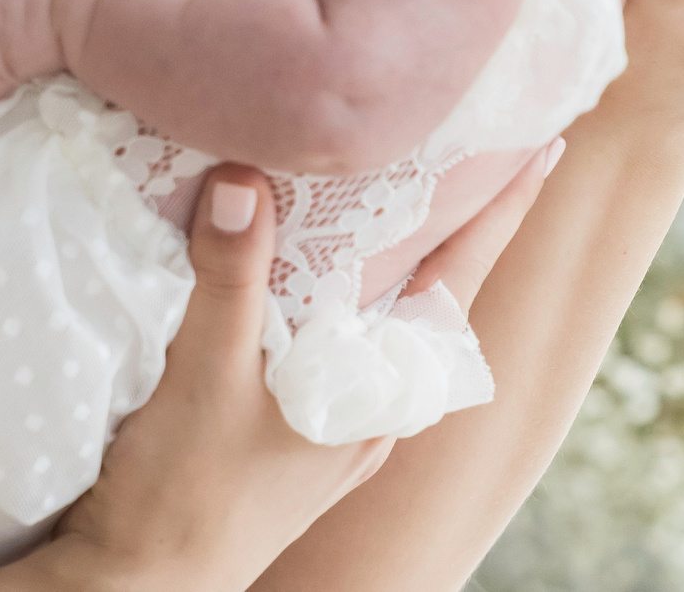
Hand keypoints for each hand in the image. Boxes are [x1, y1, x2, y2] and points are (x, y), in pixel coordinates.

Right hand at [35, 154, 553, 591]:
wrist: (138, 585)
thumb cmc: (181, 493)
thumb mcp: (204, 375)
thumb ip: (230, 278)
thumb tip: (247, 178)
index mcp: (376, 392)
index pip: (455, 280)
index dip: (499, 211)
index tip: (545, 145)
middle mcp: (373, 408)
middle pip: (425, 293)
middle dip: (445, 218)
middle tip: (461, 138)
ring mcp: (336, 427)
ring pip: (375, 318)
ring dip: (383, 253)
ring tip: (387, 181)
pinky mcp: (293, 437)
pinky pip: (330, 342)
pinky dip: (329, 290)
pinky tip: (300, 267)